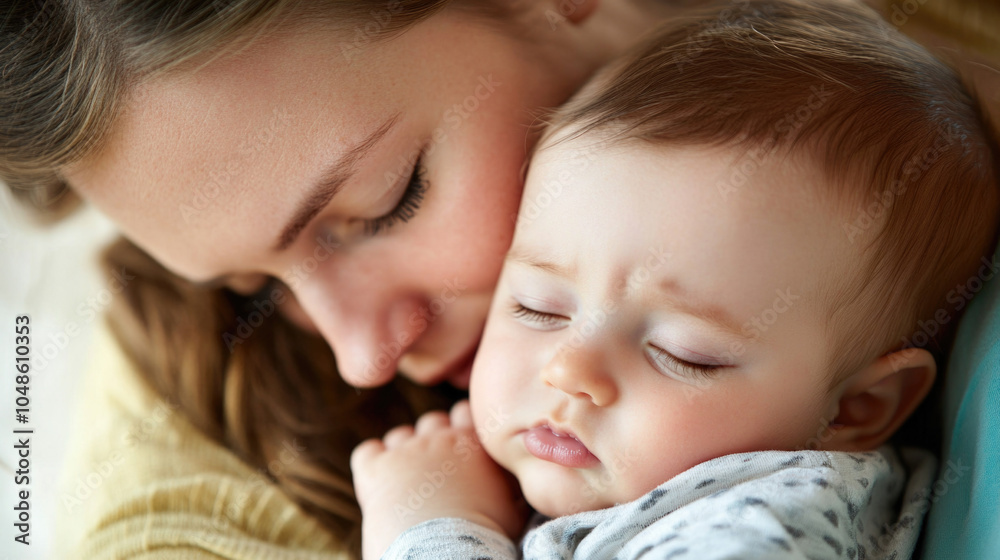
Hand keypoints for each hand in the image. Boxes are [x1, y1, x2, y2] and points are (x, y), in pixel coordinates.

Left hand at [351, 400, 525, 559]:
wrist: (447, 551)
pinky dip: (372, 464)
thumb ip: (508, 485)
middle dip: (432, 440)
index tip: (461, 450)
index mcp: (473, 443)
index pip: (464, 412)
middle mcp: (438, 438)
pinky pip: (367, 452)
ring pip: (400, 436)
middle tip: (436, 472)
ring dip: (402, 453)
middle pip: (432, 421)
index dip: (461, 429)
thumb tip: (515, 487)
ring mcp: (405, 450)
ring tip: (407, 484)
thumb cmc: (486, 536)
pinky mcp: (375, 469)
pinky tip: (379, 485)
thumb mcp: (513, 508)